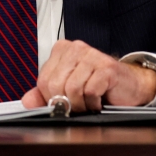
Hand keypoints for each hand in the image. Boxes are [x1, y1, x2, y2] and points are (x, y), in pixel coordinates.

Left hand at [21, 40, 155, 111]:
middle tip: (78, 106)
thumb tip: (27, 102)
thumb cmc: (98, 86)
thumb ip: (44, 94)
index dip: (52, 99)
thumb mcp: (67, 89)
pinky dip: (93, 103)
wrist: (128, 86)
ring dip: (81, 105)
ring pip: (72, 89)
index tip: (63, 103)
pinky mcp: (106, 67)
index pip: (43, 81)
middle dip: (67, 103)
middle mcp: (75, 49)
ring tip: (89, 103)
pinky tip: (99, 100)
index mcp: (61, 50)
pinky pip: (90, 92)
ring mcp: (92, 55)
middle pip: (56, 85)